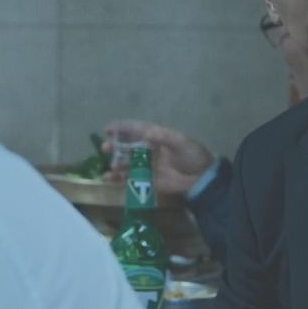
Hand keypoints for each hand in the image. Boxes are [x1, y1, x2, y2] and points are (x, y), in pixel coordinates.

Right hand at [101, 120, 215, 197]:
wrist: (202, 179)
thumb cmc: (193, 157)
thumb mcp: (182, 143)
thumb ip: (164, 137)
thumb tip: (146, 133)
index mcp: (156, 137)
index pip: (136, 129)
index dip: (121, 128)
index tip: (108, 129)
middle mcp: (148, 149)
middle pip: (128, 146)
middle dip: (115, 146)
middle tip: (105, 148)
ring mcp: (146, 165)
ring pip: (126, 162)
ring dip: (116, 163)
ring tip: (111, 166)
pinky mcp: (147, 180)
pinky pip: (129, 178)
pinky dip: (118, 178)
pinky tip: (109, 179)